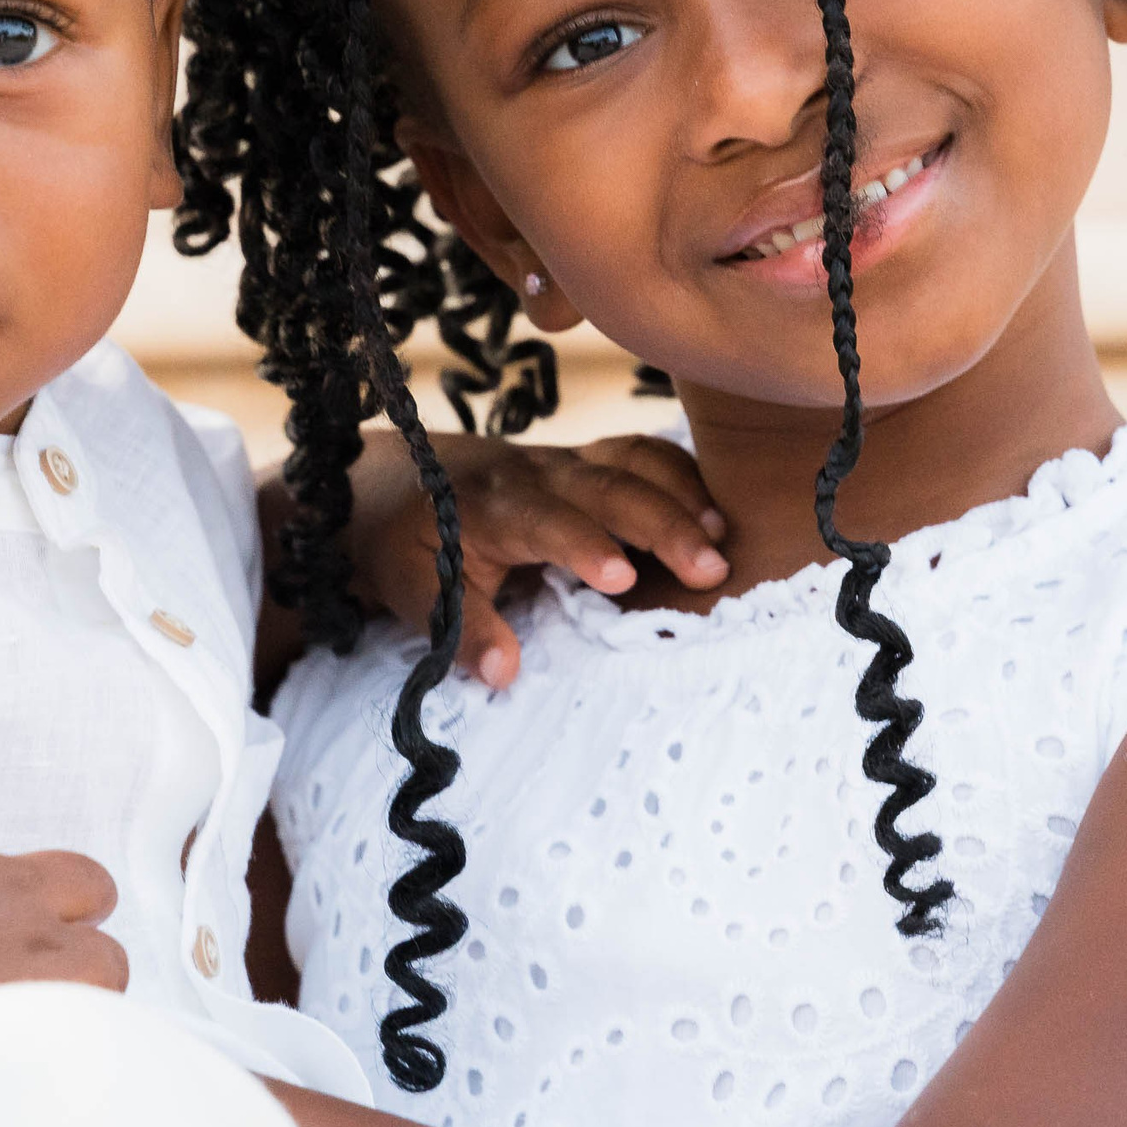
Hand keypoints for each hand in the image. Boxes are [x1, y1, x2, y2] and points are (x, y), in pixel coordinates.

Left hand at [349, 431, 727, 688]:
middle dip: (660, 522)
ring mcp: (568, 461)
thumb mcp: (415, 591)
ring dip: (682, 494)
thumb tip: (504, 672)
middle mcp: (535, 474)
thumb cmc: (413, 545)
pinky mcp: (590, 461)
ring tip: (724, 538)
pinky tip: (717, 515)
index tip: (622, 579)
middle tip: (710, 569)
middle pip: (606, 485)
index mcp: (490, 506)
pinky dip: (684, 475)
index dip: (583, 544)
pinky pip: (642, 454)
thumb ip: (461, 630)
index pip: (543, 519)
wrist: (402, 482)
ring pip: (632, 461)